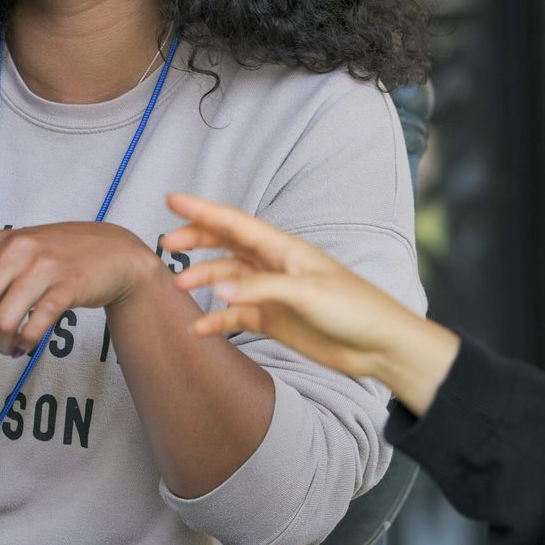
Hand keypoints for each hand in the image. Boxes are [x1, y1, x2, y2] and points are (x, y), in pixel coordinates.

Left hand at [0, 221, 160, 354]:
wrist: (115, 253)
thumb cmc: (59, 259)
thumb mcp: (12, 270)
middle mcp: (16, 251)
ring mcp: (42, 267)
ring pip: (0, 321)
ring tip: (9, 347)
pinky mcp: (66, 286)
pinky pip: (32, 326)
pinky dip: (25, 343)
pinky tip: (27, 344)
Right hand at [163, 193, 457, 413]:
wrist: (379, 345)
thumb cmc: (355, 309)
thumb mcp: (307, 294)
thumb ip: (260, 289)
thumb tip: (216, 287)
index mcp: (285, 249)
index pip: (236, 224)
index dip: (203, 210)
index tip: (172, 199)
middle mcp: (276, 266)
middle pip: (227, 245)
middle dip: (196, 240)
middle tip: (165, 244)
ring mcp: (273, 293)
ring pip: (228, 278)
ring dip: (204, 279)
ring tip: (178, 287)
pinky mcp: (275, 320)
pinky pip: (236, 315)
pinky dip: (216, 319)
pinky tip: (199, 328)